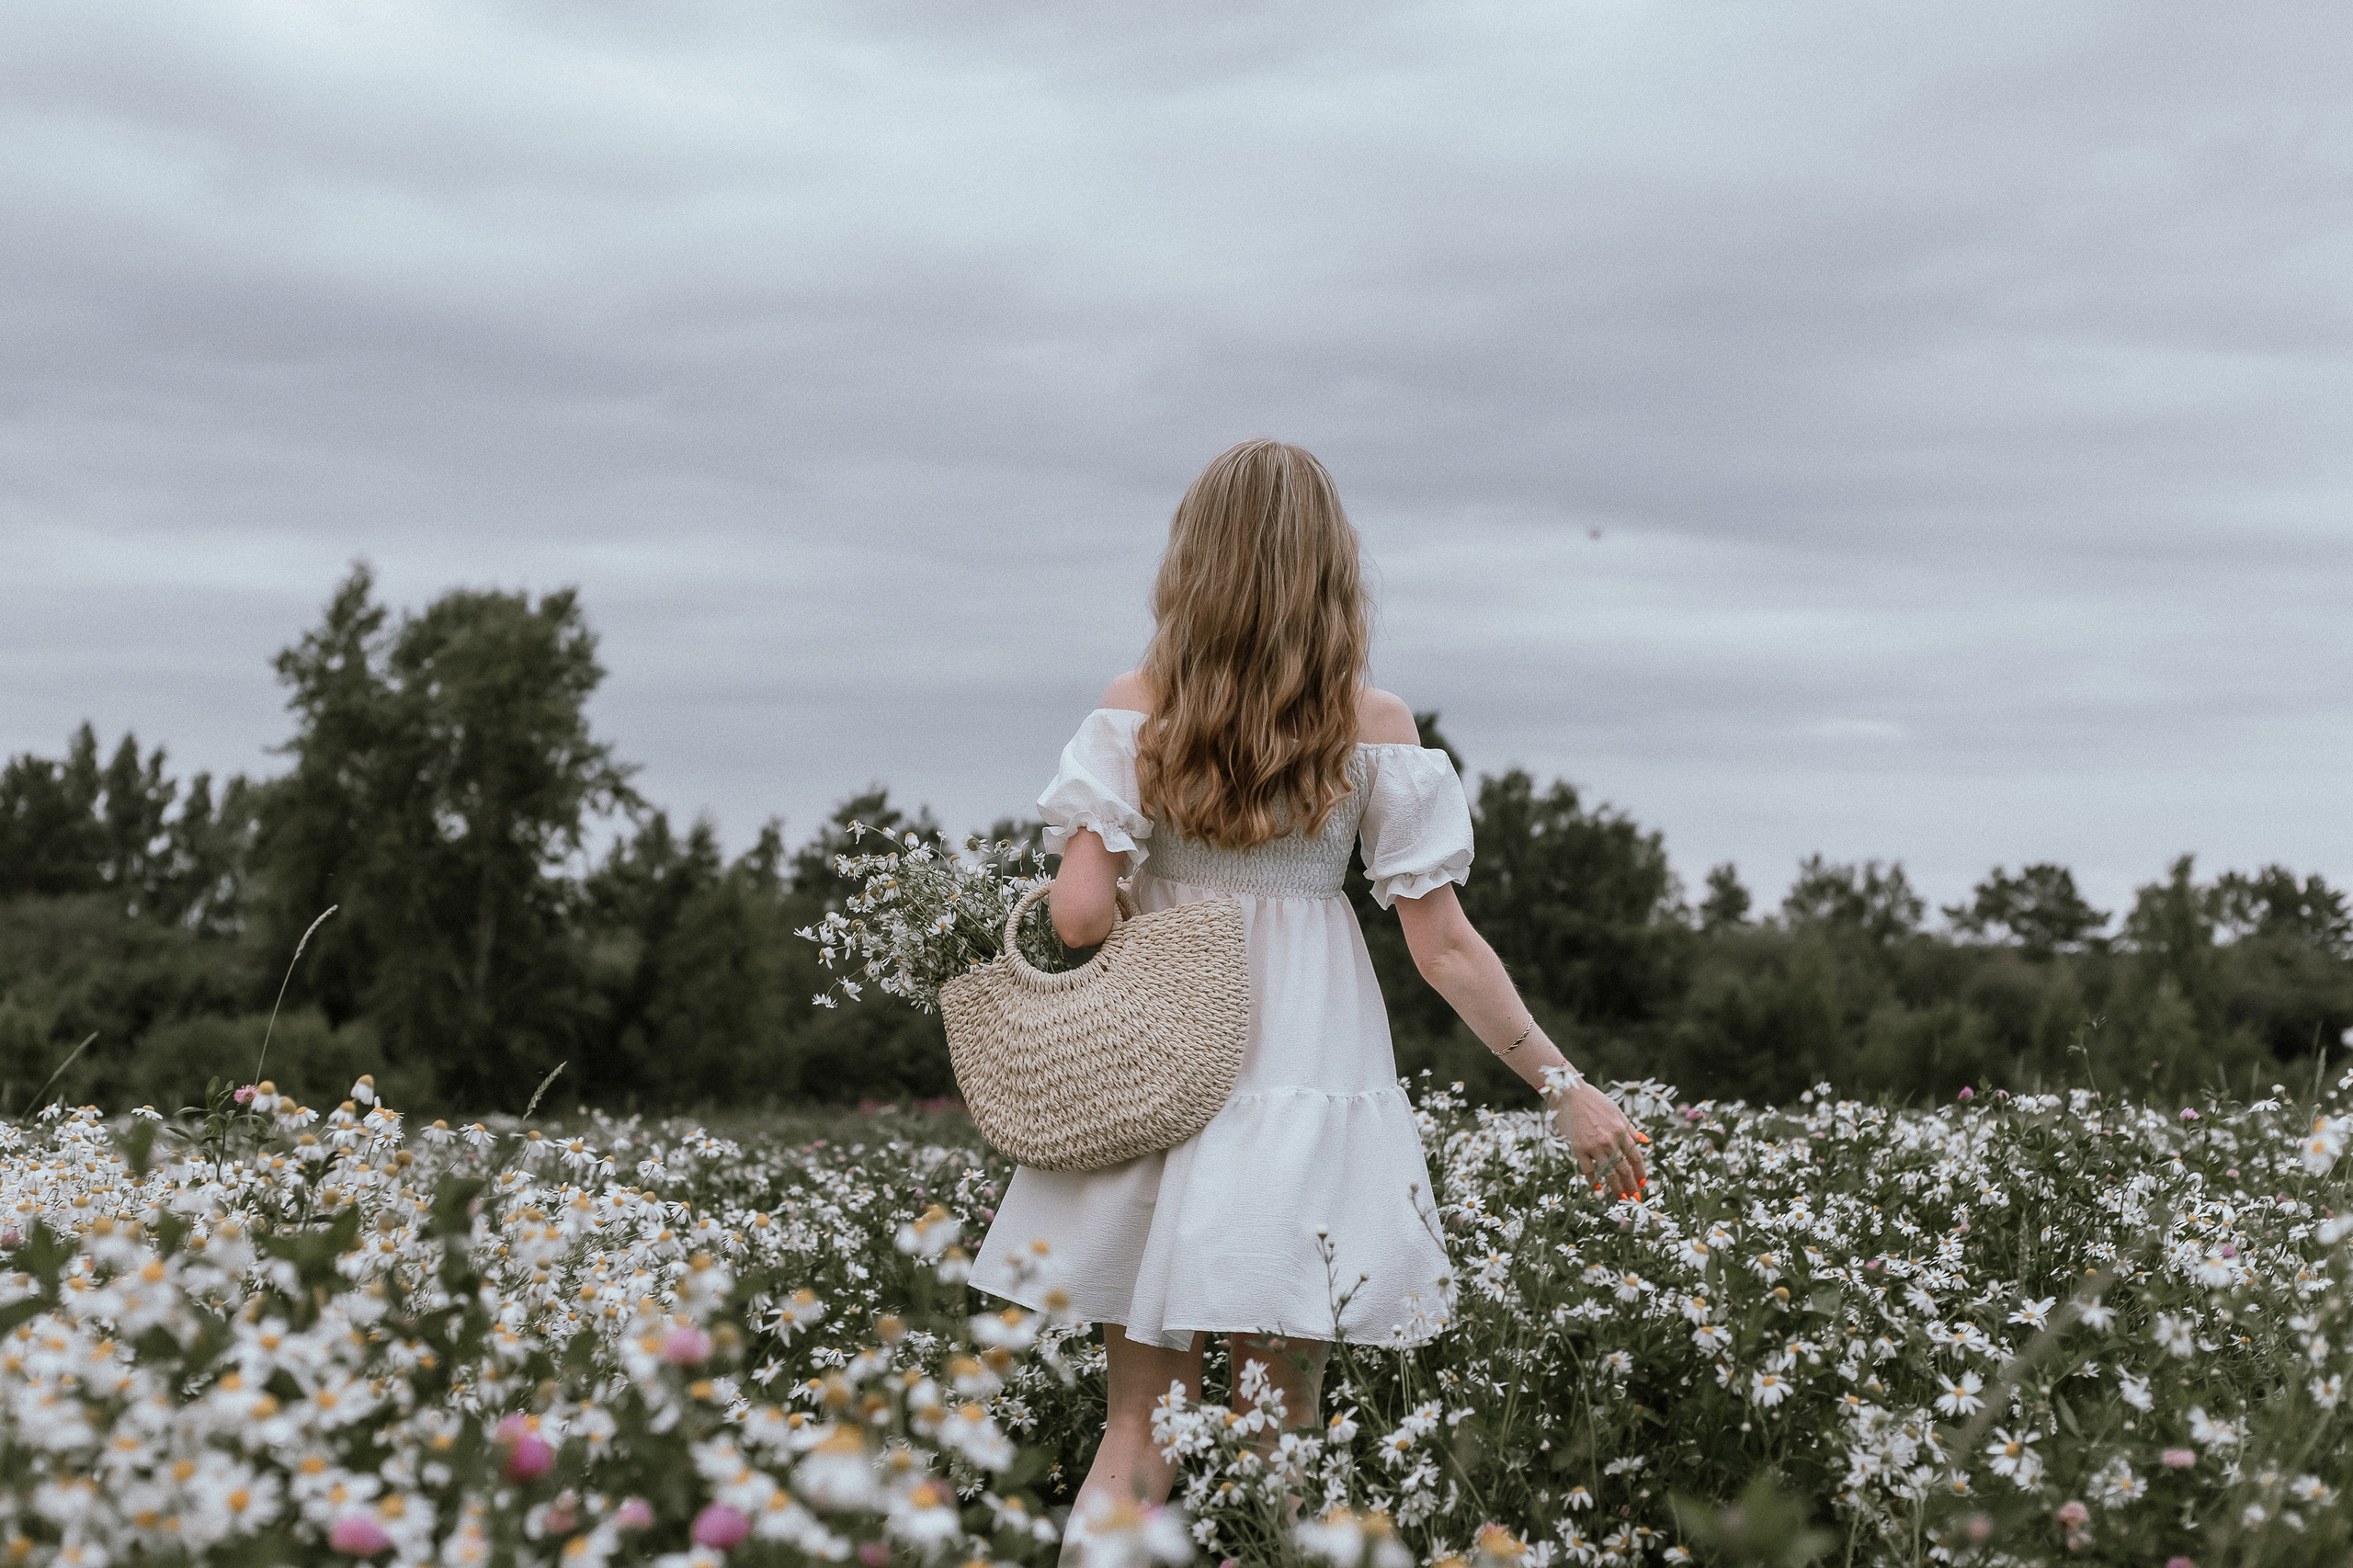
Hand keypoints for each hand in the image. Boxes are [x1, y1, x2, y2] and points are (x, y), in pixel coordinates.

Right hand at [1550, 1081, 1647, 1199]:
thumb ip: (1630, 1128)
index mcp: (1621, 1130)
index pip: (1636, 1156)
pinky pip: (1588, 1169)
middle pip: (1624, 1168)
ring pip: (1608, 1172)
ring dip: (1616, 1187)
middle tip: (1635, 1198)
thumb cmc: (1594, 1100)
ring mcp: (1594, 1145)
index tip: (1643, 1183)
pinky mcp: (1578, 1147)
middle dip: (1631, 1185)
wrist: (1570, 1092)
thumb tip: (1645, 1141)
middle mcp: (1610, 1140)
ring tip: (1620, 1198)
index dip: (1641, 1172)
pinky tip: (1598, 1189)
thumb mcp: (1617, 1111)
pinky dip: (1594, 1180)